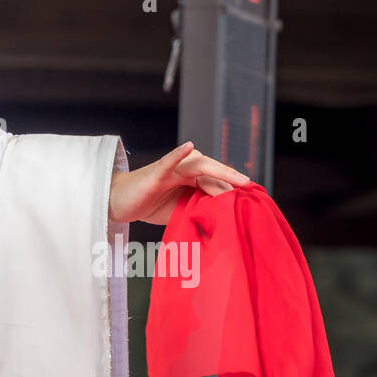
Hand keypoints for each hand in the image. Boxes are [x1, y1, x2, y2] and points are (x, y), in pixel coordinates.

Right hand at [107, 142, 250, 225]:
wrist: (119, 202)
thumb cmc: (150, 204)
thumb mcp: (181, 212)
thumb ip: (201, 214)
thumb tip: (226, 229)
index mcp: (191, 178)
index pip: (218, 181)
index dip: (236, 188)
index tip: (256, 200)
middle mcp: (184, 169)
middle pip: (213, 172)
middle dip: (233, 181)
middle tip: (252, 192)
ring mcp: (170, 170)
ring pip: (199, 166)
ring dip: (220, 170)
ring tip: (238, 180)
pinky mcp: (155, 174)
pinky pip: (168, 162)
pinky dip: (178, 153)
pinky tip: (189, 147)